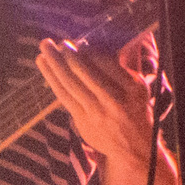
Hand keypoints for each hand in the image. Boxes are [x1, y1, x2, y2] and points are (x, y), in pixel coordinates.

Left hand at [36, 35, 158, 166]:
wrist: (134, 148)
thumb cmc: (136, 110)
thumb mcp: (140, 87)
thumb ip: (129, 62)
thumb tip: (123, 36)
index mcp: (132, 87)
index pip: (105, 63)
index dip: (88, 51)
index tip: (77, 42)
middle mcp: (114, 100)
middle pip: (85, 73)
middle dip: (67, 55)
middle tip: (55, 42)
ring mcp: (97, 113)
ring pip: (70, 85)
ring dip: (54, 65)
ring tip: (44, 50)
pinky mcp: (83, 123)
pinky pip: (64, 97)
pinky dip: (53, 80)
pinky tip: (45, 68)